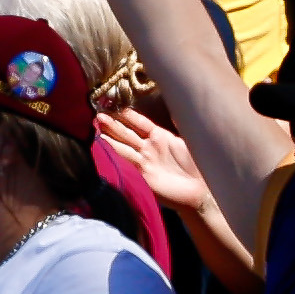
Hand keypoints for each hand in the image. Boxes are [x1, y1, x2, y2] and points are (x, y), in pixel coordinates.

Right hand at [93, 107, 211, 227]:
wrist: (200, 192)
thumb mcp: (191, 142)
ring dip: (109, 136)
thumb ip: (181, 124)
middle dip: (112, 123)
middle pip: (127, 132)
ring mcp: (144, 159)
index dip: (128, 114)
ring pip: (123, 144)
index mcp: (161, 136)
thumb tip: (179, 102)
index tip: (114, 104)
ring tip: (94, 126)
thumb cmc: (199, 166)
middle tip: (97, 114)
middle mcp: (149, 146)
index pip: (140, 122)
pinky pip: (126, 159)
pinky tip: (103, 146)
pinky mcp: (142, 173)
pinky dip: (114, 152)